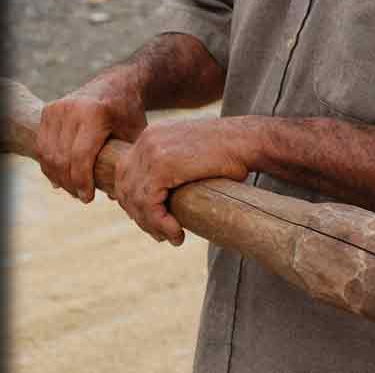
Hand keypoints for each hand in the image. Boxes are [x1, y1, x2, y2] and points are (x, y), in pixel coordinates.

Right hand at [35, 66, 146, 202]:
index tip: (88, 198)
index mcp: (95, 113)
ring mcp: (57, 108)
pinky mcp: (48, 111)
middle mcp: (72, 108)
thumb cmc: (128, 114)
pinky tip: (59, 177)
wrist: (116, 84)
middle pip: (62, 157)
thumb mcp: (135, 136)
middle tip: (81, 197)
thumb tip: (115, 196)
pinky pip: (42, 145)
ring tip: (72, 189)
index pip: (80, 156)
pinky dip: (48, 164)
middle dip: (70, 183)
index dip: (82, 181)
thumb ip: (126, 163)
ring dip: (58, 176)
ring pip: (48, 153)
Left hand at [114, 117, 256, 243]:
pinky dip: (159, 222)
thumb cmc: (230, 154)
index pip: (125, 173)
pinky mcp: (163, 164)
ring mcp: (152, 150)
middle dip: (138, 215)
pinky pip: (149, 202)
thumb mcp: (190, 158)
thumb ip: (170, 171)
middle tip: (159, 233)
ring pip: (135, 198)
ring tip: (170, 236)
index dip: (132, 200)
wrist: (250, 141)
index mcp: (151, 136)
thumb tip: (158, 200)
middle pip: (124, 186)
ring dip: (149, 223)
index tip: (149, 219)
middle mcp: (146, 140)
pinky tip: (176, 233)